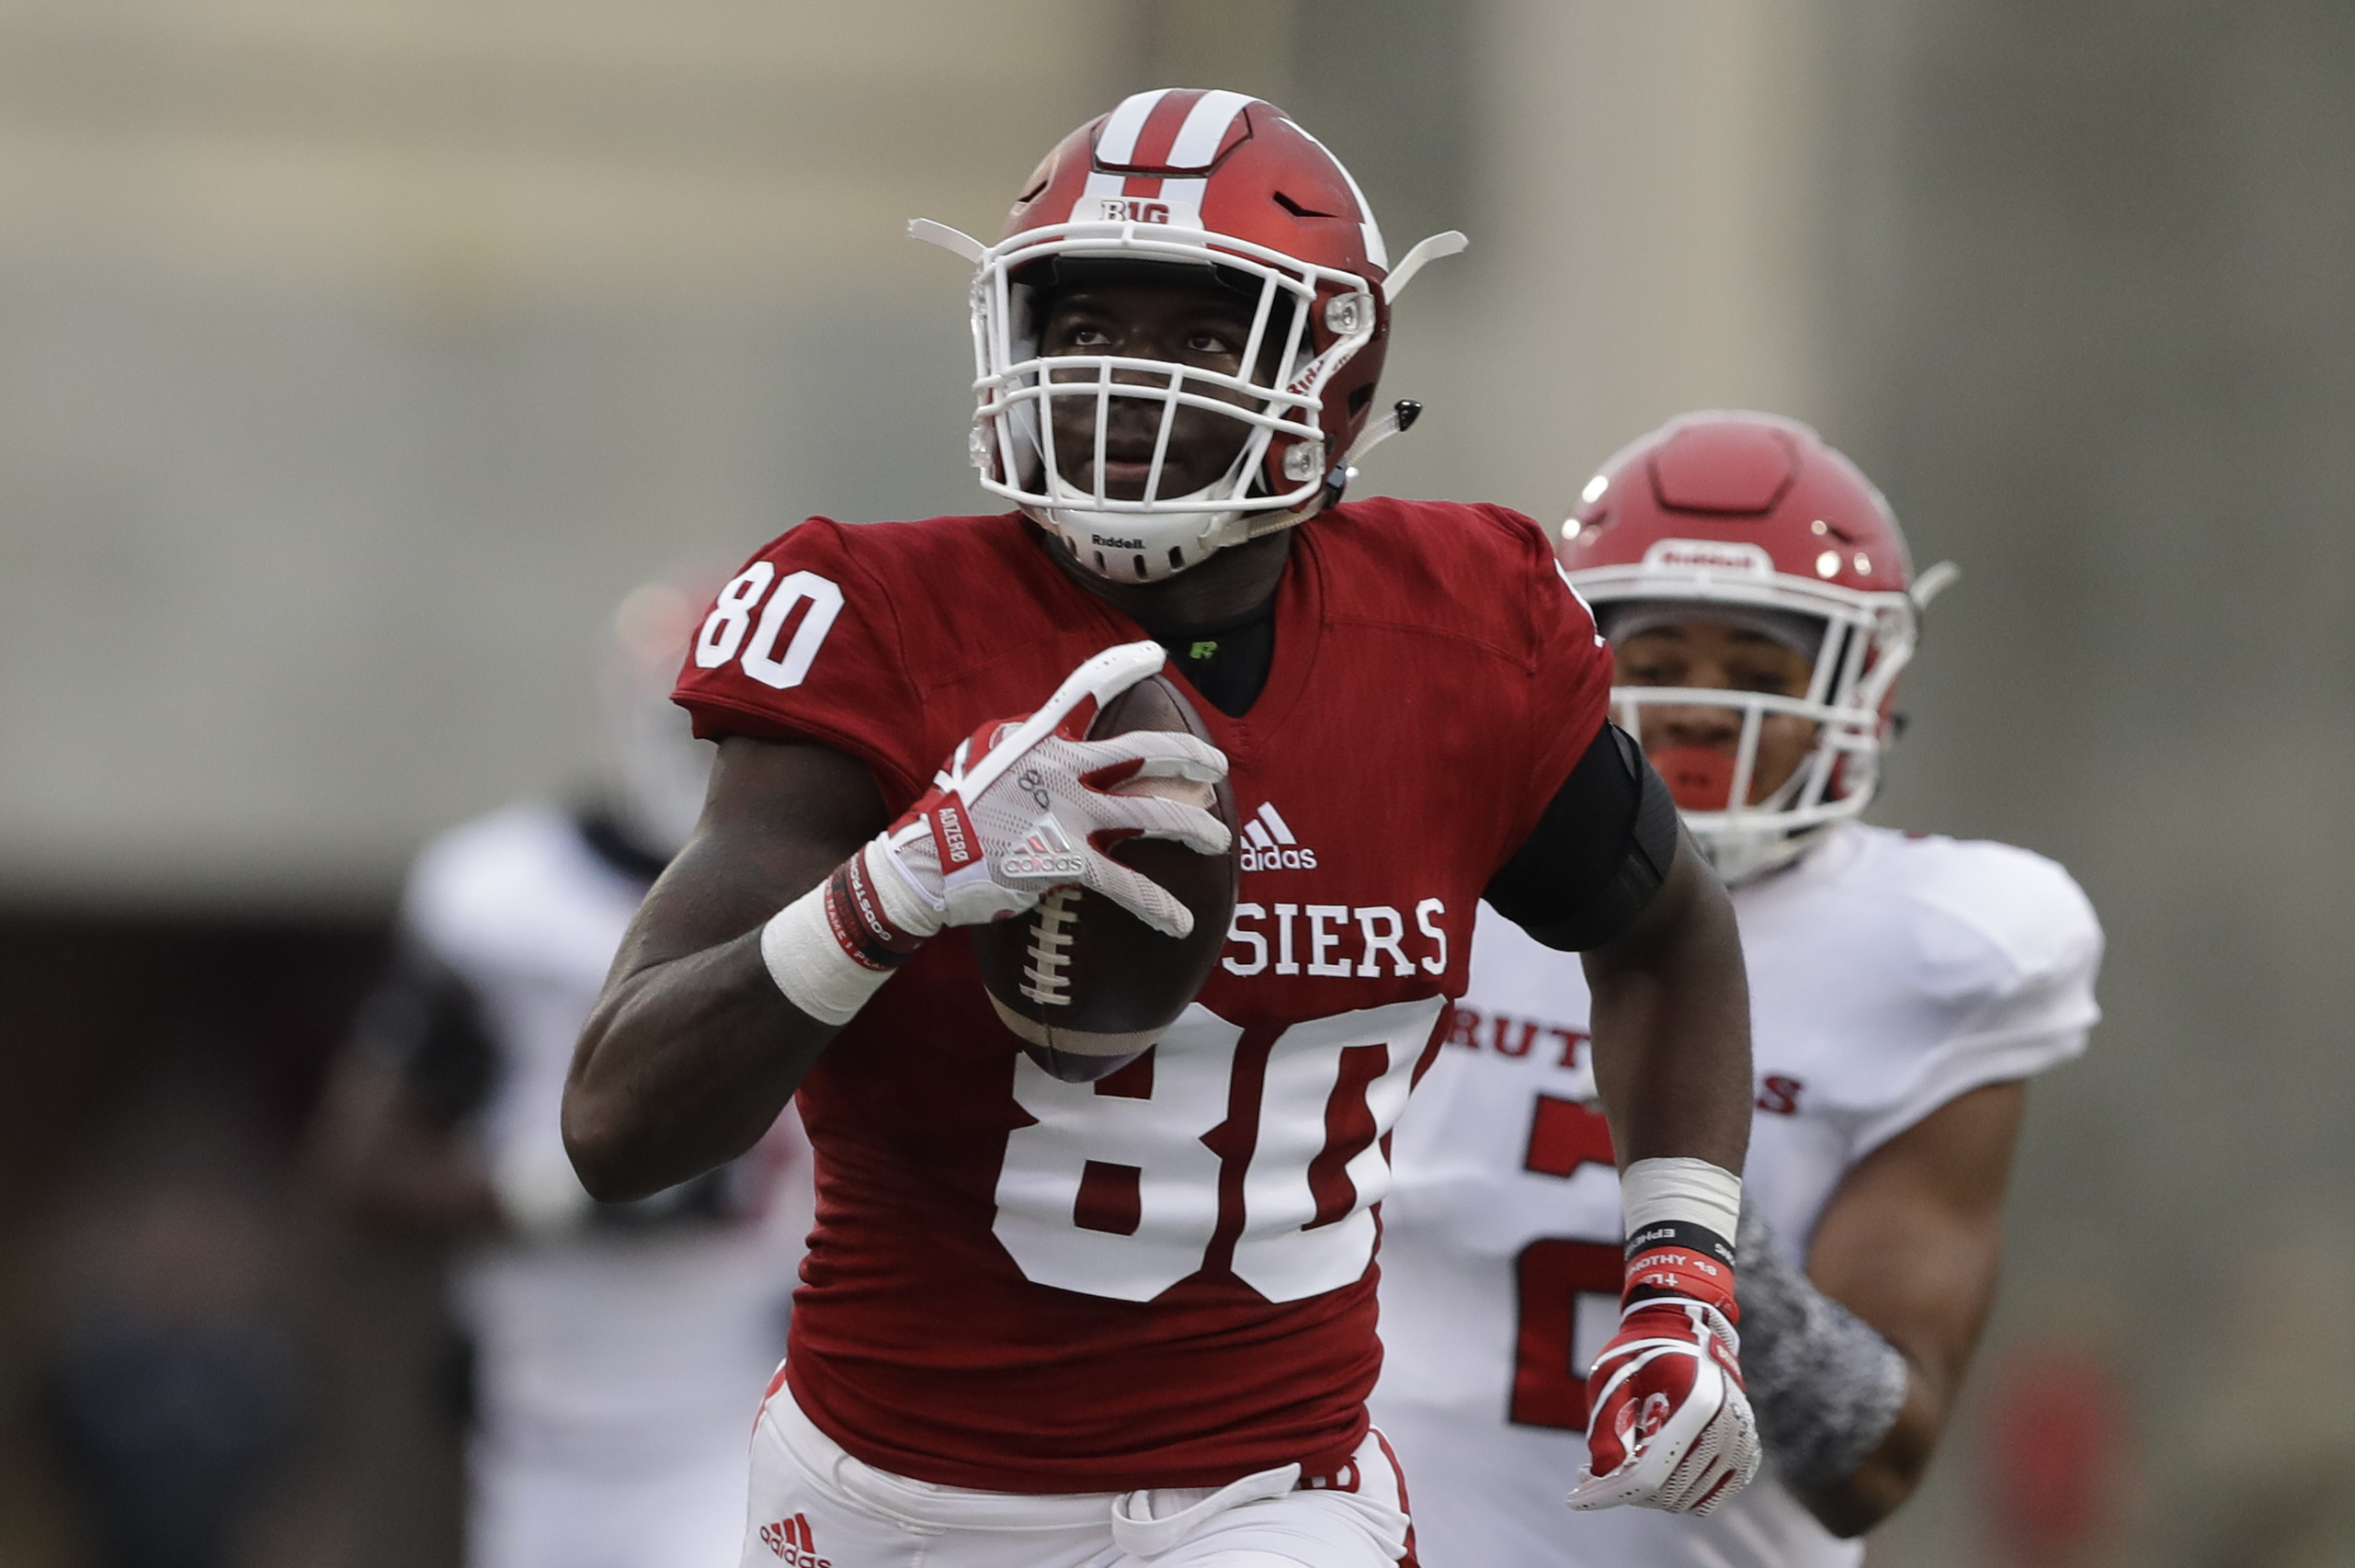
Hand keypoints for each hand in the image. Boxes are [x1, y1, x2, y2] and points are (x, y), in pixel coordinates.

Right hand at [762, 641, 1229, 1025]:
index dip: (1123, 667)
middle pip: (1145, 752)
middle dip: (1190, 755)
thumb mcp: (982, 754)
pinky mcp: (1069, 862)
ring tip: (1217, 841)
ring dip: (1194, 827)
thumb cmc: (955, 809)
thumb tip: (1065, 738)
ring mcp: (1071, 815)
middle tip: (1216, 764)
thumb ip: (1028, 740)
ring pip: (1153, 814)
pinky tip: (1182, 922)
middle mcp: (1063, 770)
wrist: (927, 864)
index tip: (1155, 655)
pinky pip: (1129, 884)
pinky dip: (1159, 905)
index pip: (1084, 690)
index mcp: (1041, 739)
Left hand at [1567, 1228, 1761, 1515]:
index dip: (1610, 1493)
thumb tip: (1602, 1477)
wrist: (1685, 1326)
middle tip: (1591, 1477)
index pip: (1649, 1474)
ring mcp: (1740, 1439)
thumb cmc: (1641, 1349)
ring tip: (1621, 1471)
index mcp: (1694, 1405)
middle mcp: (1726, 1426)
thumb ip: (1606, 1428)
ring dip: (1652, 1496)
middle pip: (1669, 1492)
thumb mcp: (1611, 1378)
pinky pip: (1715, 1493)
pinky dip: (1684, 1494)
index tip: (1575, 1498)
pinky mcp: (1746, 1448)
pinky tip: (1655, 1472)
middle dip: (1626, 1492)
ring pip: (1691, 1499)